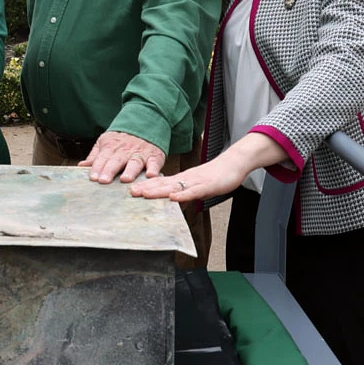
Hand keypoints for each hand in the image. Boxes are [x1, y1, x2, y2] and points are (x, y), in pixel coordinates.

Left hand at [79, 130, 165, 183]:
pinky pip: (154, 162)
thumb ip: (95, 156)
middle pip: (116, 161)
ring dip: (130, 171)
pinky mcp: (154, 156)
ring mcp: (140, 153)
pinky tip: (151, 175)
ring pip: (135, 162)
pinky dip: (154, 168)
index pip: (102, 158)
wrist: (144, 123)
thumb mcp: (105, 142)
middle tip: (104, 181)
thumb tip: (81, 166)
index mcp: (111, 147)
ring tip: (125, 179)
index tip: (93, 178)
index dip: (97, 168)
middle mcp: (125, 150)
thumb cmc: (121, 139)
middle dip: (109, 170)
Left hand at [131, 132, 287, 202]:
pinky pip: (193, 191)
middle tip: (130, 192)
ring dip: (159, 190)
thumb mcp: (196, 185)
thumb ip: (184, 191)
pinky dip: (183, 195)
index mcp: (182, 178)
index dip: (146, 186)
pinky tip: (173, 198)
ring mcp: (195, 181)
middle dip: (146, 188)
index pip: (160, 182)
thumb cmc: (215, 175)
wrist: (233, 164)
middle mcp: (185, 178)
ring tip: (144, 193)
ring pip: (174, 186)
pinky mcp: (207, 185)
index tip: (130, 190)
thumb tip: (172, 200)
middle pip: (163, 183)